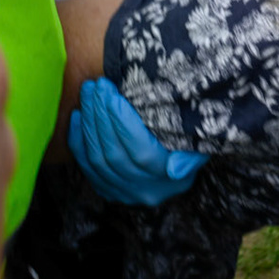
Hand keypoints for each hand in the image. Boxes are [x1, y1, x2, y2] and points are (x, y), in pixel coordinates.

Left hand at [67, 78, 207, 205]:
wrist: (175, 158)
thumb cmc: (189, 137)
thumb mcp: (199, 139)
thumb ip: (190, 150)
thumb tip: (174, 169)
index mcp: (171, 178)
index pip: (142, 152)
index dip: (123, 123)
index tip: (112, 95)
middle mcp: (146, 190)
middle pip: (115, 154)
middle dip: (101, 116)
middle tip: (96, 86)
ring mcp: (125, 193)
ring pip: (98, 159)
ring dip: (90, 123)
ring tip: (88, 93)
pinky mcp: (109, 190)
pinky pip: (87, 167)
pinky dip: (79, 141)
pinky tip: (78, 116)